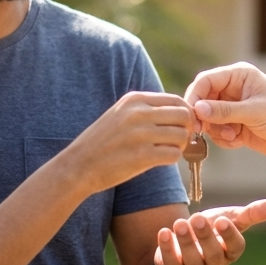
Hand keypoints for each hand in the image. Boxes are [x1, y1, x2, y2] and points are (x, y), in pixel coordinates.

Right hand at [61, 91, 193, 195]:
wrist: (78, 165)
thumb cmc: (103, 142)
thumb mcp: (121, 114)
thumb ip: (147, 110)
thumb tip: (182, 112)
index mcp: (134, 99)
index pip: (176, 100)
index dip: (185, 114)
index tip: (181, 127)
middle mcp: (138, 113)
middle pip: (184, 116)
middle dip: (186, 129)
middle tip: (177, 141)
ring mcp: (140, 134)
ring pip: (182, 135)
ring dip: (180, 146)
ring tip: (167, 151)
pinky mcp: (141, 156)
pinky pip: (174, 154)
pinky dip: (172, 159)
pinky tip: (160, 160)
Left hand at [154, 199, 265, 264]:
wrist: (188, 250)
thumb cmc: (214, 231)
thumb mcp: (231, 220)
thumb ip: (251, 214)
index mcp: (230, 251)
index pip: (234, 247)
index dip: (229, 235)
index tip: (223, 220)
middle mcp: (213, 263)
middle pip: (212, 253)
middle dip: (205, 236)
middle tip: (197, 217)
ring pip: (191, 259)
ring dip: (185, 241)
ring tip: (180, 222)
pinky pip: (169, 262)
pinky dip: (166, 248)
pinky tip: (163, 232)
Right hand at [184, 63, 265, 159]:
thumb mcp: (255, 112)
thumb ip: (225, 111)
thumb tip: (197, 109)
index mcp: (239, 76)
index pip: (206, 81)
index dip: (195, 96)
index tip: (191, 114)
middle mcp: (233, 90)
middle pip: (203, 100)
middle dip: (204, 117)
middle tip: (203, 130)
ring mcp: (234, 108)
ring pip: (208, 119)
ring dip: (216, 131)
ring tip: (233, 136)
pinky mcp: (235, 125)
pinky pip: (217, 132)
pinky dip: (223, 139)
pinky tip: (239, 142)